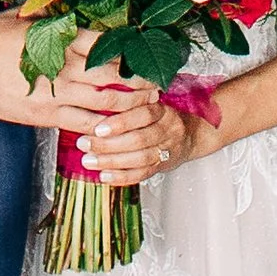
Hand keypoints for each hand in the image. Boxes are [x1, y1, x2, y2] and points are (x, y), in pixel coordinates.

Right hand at [0, 14, 158, 149]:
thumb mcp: (23, 16)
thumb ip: (52, 14)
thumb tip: (76, 6)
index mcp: (57, 37)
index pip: (104, 45)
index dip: (128, 52)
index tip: (144, 55)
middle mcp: (61, 67)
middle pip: (112, 76)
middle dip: (139, 82)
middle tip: (156, 84)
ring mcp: (54, 94)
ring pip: (104, 105)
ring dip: (130, 106)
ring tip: (146, 106)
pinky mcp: (45, 116)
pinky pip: (82, 125)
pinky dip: (102, 128)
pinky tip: (115, 128)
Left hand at [71, 78, 217, 188]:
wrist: (192, 135)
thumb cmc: (162, 115)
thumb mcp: (152, 100)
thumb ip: (131, 100)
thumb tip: (96, 98)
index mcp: (163, 110)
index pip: (143, 114)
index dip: (121, 122)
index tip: (97, 127)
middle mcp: (167, 130)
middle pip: (138, 140)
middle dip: (108, 144)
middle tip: (84, 144)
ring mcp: (166, 150)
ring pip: (139, 159)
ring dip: (111, 161)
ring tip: (89, 161)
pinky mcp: (162, 166)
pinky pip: (142, 174)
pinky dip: (122, 177)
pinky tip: (104, 176)